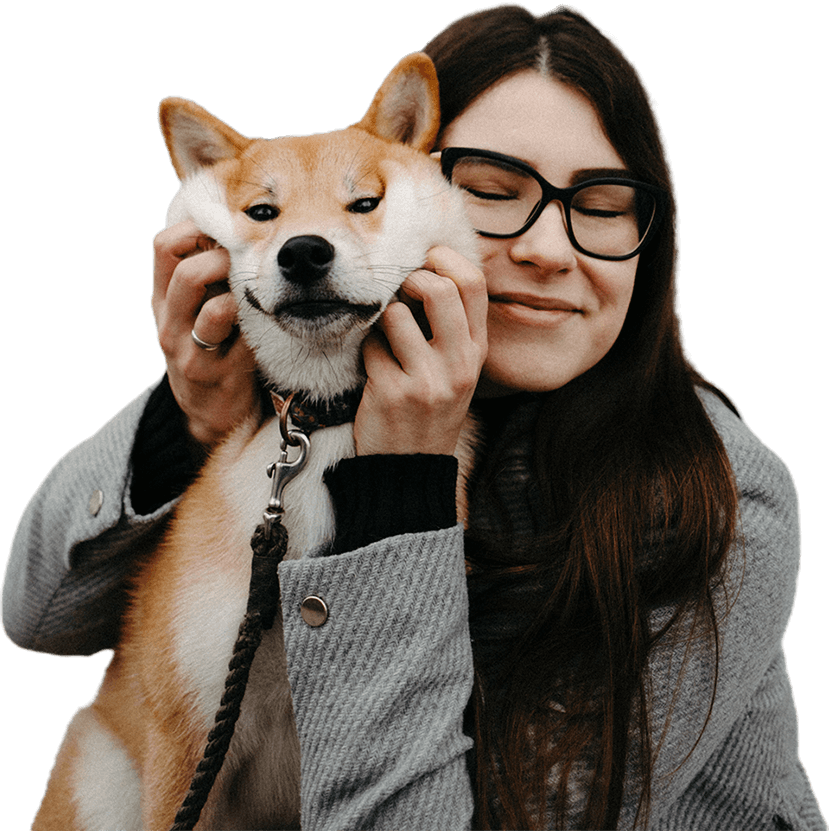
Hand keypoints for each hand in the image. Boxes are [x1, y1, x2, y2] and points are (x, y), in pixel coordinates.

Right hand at [151, 221, 259, 447]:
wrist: (206, 410)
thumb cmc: (207, 347)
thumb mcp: (190, 310)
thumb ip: (201, 274)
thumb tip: (231, 226)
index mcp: (162, 299)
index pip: (163, 246)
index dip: (195, 229)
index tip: (223, 231)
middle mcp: (169, 324)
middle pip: (188, 274)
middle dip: (224, 259)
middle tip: (247, 263)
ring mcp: (192, 353)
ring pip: (217, 310)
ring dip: (244, 296)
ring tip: (258, 295)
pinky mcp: (221, 376)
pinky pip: (246, 343)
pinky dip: (261, 328)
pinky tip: (271, 323)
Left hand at [355, 246, 487, 455]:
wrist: (412, 469)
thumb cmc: (430, 411)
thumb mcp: (457, 371)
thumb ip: (451, 327)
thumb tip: (424, 269)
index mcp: (477, 351)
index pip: (473, 283)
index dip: (444, 260)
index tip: (423, 262)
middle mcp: (459, 363)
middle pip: (438, 288)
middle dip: (409, 280)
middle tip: (398, 294)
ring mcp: (427, 379)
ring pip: (394, 314)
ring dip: (380, 321)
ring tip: (384, 340)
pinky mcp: (393, 393)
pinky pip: (370, 346)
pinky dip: (366, 351)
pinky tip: (374, 370)